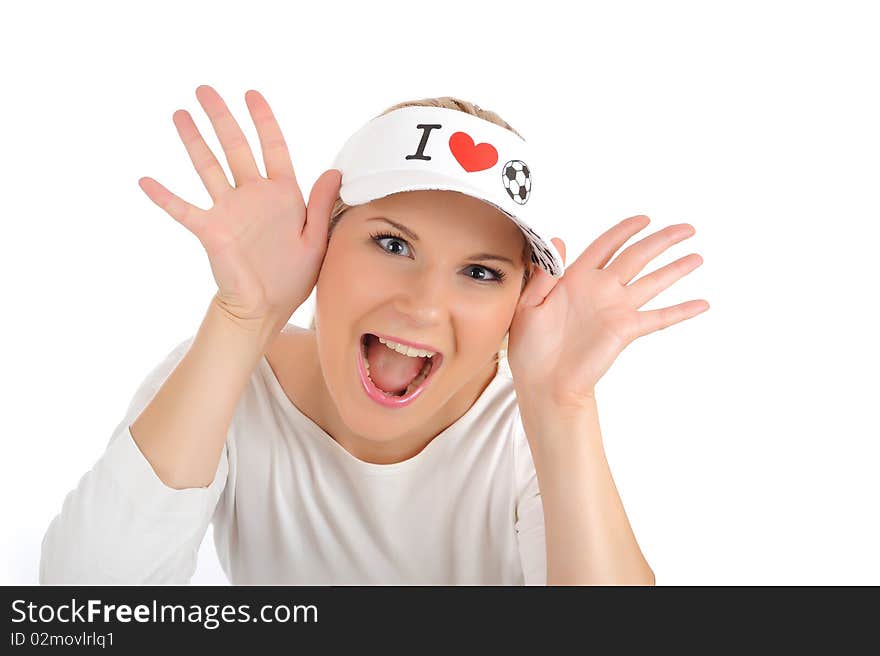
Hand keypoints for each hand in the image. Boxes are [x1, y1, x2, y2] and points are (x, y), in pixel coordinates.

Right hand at [137, 84, 340, 322]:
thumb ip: (320, 205)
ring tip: (180, 114)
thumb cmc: (292, 277)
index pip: (272, 148)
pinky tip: (146, 181)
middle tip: (205, 89)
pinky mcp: (211, 230)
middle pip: (235, 147)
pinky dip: (165, 197)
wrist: (265, 308)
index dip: (263, 121)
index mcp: (282, 195)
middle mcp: (253, 196)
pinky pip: (184, 209)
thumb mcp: (316, 240)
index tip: (251, 95)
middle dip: (221, 118)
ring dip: (194, 142)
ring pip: (208, 167)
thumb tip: (335, 171)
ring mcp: (229, 210)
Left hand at [507, 215, 708, 409]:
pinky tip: (701, 304)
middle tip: (686, 229)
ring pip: (653, 282)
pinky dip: (681, 311)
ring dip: (676, 269)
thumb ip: (543, 274)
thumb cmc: (529, 347)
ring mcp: (616, 309)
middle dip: (661, 241)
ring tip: (697, 257)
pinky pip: (658, 317)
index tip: (644, 219)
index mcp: (575, 278)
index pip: (606, 246)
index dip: (625, 230)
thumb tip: (557, 240)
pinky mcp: (625, 330)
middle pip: (637, 256)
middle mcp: (601, 289)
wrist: (542, 382)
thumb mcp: (527, 305)